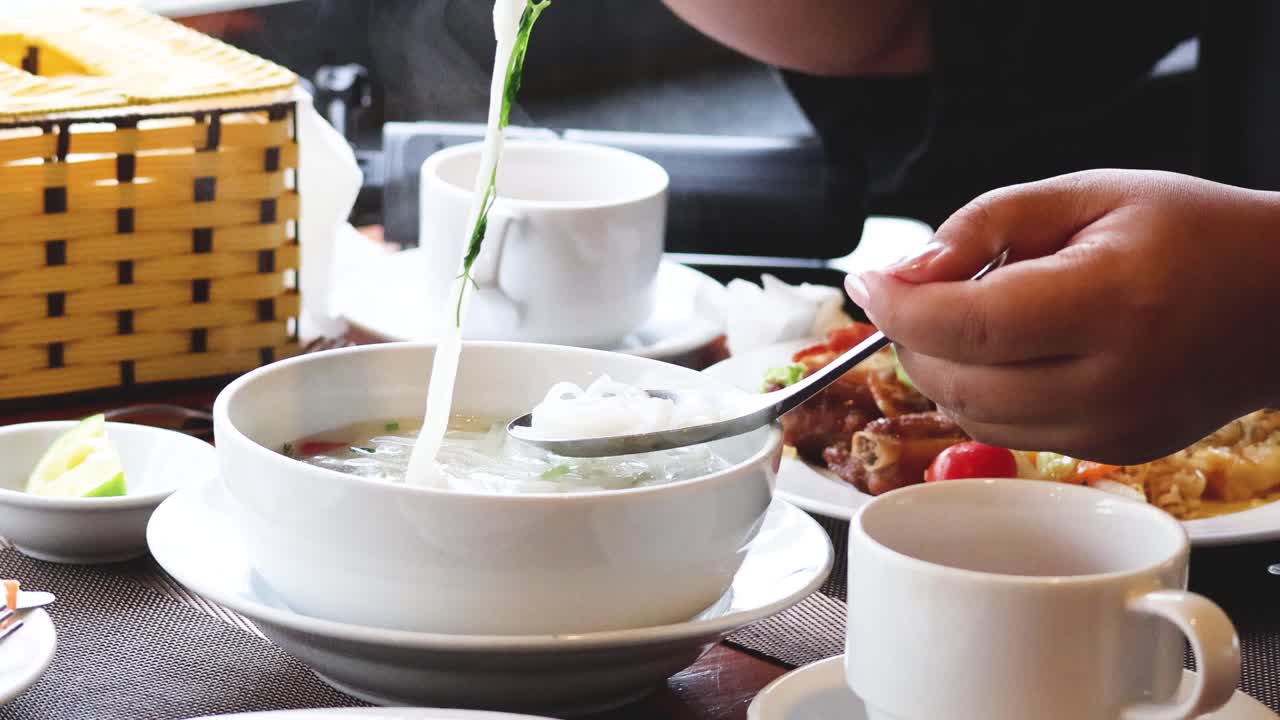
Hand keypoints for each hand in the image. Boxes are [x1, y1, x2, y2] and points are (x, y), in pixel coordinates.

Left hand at [843, 170, 1279, 463]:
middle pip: (956, 380)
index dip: (898, 306)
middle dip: (911, 336)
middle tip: (913, 290)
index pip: (966, 325)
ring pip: (971, 415)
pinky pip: (1007, 432)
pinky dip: (978, 393)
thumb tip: (905, 271)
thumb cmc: (1191, 233)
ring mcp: (1113, 428)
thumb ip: (985, 224)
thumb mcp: (1087, 193)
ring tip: (964, 313)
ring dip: (938, 367)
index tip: (865, 281)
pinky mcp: (1111, 451)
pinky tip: (1002, 350)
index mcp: (1110, 303)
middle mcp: (1111, 381)